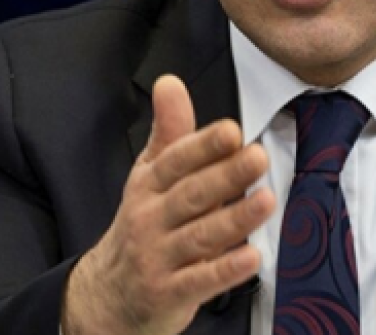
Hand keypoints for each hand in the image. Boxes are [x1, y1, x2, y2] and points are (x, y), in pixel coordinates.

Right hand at [63, 75, 274, 334]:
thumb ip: (169, 131)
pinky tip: (252, 258)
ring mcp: (159, 258)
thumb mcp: (149, 176)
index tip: (231, 131)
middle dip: (226, 175)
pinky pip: (201, 280)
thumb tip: (170, 82)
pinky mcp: (170, 292)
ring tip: (266, 200)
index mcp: (149, 186)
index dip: (203, 145)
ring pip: (200, 235)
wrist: (110, 294)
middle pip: (191, 194)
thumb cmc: (142, 225)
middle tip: (258, 157)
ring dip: (234, 218)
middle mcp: (151, 219)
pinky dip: (226, 270)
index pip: (175, 161)